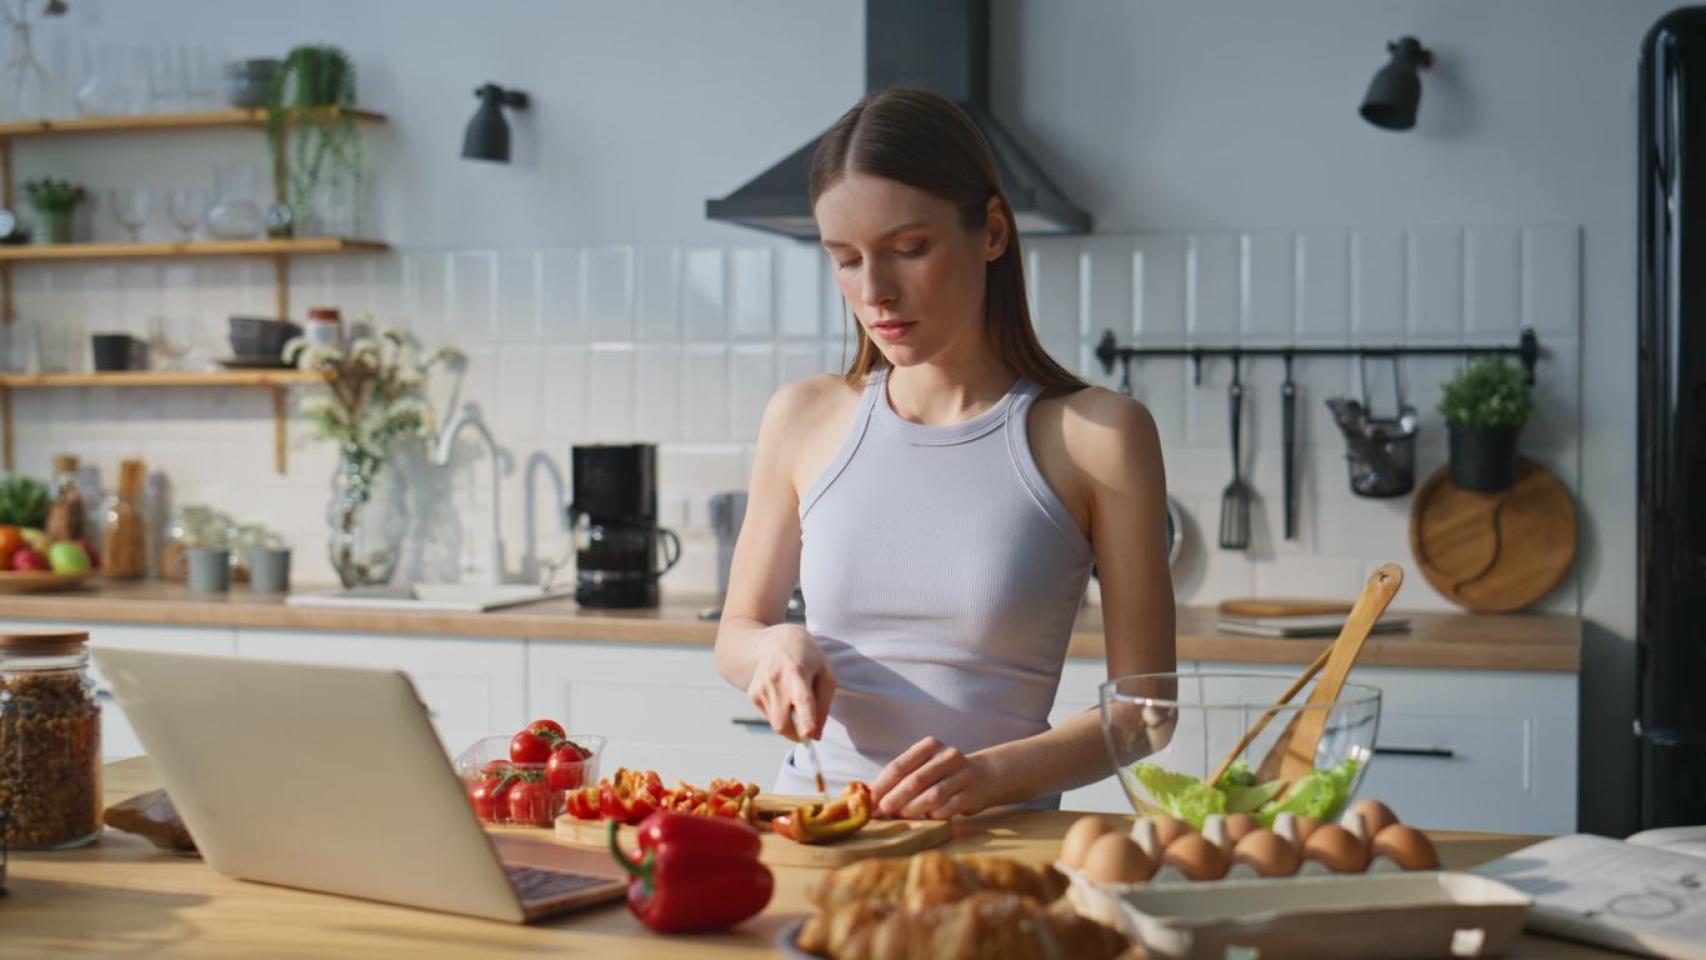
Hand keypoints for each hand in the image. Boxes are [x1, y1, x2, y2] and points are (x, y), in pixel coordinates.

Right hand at [745, 623, 833, 741]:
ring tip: (795, 699)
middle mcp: (776, 680)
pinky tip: (783, 695)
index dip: (807, 720)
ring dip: (789, 723)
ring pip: (776, 724)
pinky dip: (779, 714)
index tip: (810, 735)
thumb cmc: (808, 658)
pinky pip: (769, 717)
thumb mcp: (826, 674)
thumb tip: (816, 736)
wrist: (775, 641)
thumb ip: (824, 705)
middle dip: (797, 735)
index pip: (802, 700)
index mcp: (798, 672)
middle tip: (809, 730)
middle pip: (783, 724)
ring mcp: (760, 687)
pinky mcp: (752, 694)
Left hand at [870, 736, 996, 819]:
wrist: (983, 777)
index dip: (881, 785)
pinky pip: (949, 808)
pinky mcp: (972, 794)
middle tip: (881, 812)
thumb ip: (898, 778)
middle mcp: (948, 756)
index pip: (899, 766)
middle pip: (915, 780)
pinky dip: (934, 815)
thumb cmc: (941, 774)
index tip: (868, 801)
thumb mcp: (922, 767)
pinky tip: (926, 818)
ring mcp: (963, 775)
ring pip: (933, 795)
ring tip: (900, 816)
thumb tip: (866, 795)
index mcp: (930, 746)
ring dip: (912, 809)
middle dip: (894, 798)